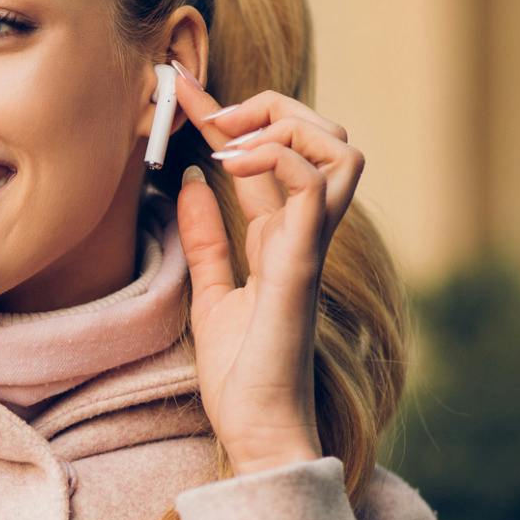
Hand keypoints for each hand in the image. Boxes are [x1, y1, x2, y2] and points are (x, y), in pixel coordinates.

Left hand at [165, 60, 365, 474]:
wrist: (258, 429)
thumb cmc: (242, 375)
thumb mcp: (209, 293)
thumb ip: (204, 240)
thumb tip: (185, 186)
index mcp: (284, 237)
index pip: (272, 154)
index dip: (231, 114)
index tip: (180, 91)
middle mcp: (306, 233)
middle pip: (323, 135)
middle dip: (270, 105)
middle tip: (211, 118)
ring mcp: (311, 246)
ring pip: (339, 148)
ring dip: (284, 125)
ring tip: (227, 140)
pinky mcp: (303, 264)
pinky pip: (315, 186)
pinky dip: (278, 158)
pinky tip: (230, 165)